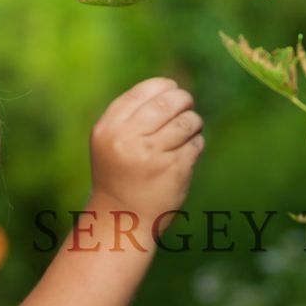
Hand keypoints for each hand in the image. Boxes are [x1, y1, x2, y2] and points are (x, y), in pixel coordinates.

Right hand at [89, 77, 204, 236]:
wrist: (121, 219)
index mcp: (109, 128)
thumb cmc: (120, 175)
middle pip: (168, 103)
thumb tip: (172, 87)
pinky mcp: (174, 169)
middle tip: (187, 106)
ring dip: (193, 123)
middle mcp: (127, 138)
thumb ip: (133, 116)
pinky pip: (196, 144)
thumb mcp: (112, 142)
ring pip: (187, 122)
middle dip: (184, 100)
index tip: (173, 91)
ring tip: (189, 131)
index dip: (165, 87)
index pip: (143, 91)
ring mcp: (152, 154)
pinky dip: (196, 145)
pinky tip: (186, 154)